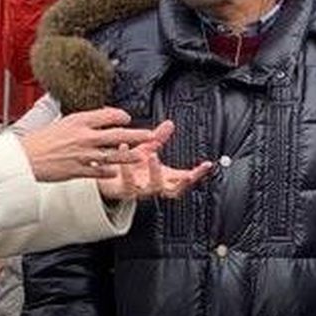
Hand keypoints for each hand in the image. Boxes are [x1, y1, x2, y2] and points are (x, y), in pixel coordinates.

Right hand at [17, 108, 169, 182]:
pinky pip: (100, 172)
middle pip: (117, 134)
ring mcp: (83, 155)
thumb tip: (92, 117)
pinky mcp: (79, 170)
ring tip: (141, 156)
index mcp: (78, 121)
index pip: (107, 115)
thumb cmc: (38, 141)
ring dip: (129, 156)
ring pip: (113, 155)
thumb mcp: (59, 122)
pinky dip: (109, 172)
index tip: (127, 117)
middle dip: (136, 135)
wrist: (24, 158)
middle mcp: (83, 137)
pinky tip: (116, 172)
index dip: (121, 115)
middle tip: (150, 135)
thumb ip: (78, 121)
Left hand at [97, 140, 214, 201]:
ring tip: (153, 155)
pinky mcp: (125, 191)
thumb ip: (159, 138)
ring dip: (155, 172)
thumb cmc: (130, 168)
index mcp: (163, 178)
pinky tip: (124, 148)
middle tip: (187, 173)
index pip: (185, 178)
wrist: (107, 181)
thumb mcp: (147, 149)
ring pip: (152, 187)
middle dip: (181, 181)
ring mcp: (141, 190)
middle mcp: (154, 186)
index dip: (198, 173)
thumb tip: (169, 124)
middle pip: (174, 190)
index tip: (207, 165)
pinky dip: (126, 166)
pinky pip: (127, 181)